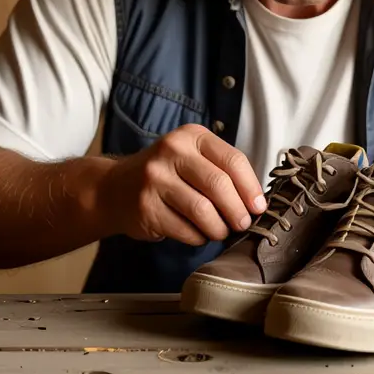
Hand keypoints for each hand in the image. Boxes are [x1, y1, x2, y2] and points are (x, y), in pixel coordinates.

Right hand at [99, 124, 266, 244]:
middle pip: (219, 185)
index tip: (259, 207)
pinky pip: (185, 229)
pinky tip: (198, 234)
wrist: (115, 189)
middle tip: (243, 224)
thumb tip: (257, 202)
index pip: (233, 160)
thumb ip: (222, 171)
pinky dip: (199, 237)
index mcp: (191, 136)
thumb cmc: (166, 175)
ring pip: (203, 211)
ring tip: (220, 231)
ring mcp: (155, 179)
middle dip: (238, 211)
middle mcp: (171, 152)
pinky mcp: (146, 207)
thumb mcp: (192, 158)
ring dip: (219, 228)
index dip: (251, 187)